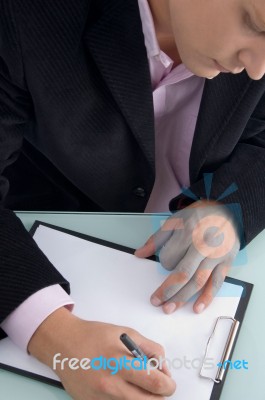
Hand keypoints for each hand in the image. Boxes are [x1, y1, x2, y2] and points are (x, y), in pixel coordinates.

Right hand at [28, 307, 175, 399]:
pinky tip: (119, 386)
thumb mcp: (126, 333)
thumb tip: (163, 368)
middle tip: (156, 386)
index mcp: (120, 362)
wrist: (63, 344)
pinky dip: (124, 398)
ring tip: (135, 382)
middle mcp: (110, 384)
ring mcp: (100, 398)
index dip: (168, 384)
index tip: (168, 381)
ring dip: (141, 397)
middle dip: (159, 395)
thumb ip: (150, 349)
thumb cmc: (93, 336)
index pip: (156, 384)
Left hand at [135, 200, 239, 313]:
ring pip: (198, 281)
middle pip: (183, 274)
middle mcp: (202, 246)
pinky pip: (217, 283)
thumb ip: (156, 239)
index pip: (169, 257)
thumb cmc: (199, 215)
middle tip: (156, 302)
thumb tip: (139, 254)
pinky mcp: (226, 262)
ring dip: (183, 298)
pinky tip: (197, 308)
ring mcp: (216, 256)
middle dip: (167, 291)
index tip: (164, 264)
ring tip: (170, 308)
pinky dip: (207, 297)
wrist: (227, 210)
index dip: (163, 264)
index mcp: (187, 233)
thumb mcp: (174, 221)